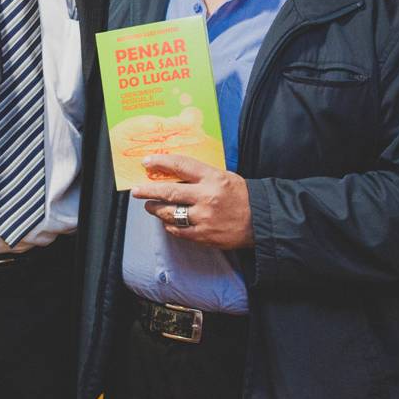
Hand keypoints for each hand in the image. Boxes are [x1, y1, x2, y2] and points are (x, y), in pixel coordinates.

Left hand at [131, 154, 254, 249]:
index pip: (180, 165)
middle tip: (136, 190)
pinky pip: (178, 230)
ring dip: (156, 209)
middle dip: (147, 191)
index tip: (146, 162)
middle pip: (168, 192)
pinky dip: (170, 225)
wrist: (262, 220)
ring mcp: (204, 218)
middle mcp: (207, 197)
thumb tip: (171, 173)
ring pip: (170, 213)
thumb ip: (199, 176)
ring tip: (150, 206)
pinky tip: (167, 221)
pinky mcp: (204, 235)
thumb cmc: (242, 196)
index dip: (160, 162)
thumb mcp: (223, 177)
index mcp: (212, 178)